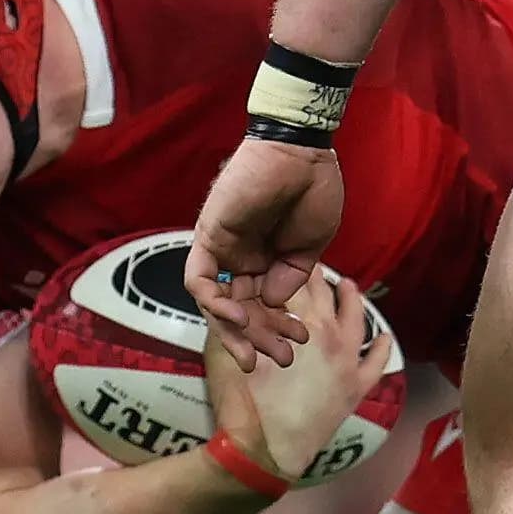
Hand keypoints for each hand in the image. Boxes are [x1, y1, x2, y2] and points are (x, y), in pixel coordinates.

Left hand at [188, 135, 344, 366]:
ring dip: (235, 332)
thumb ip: (290, 278)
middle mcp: (241, 258)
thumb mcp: (310, 247)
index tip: (301, 341)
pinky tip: (240, 318)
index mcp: (267, 260)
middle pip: (239, 311)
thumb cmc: (313, 190)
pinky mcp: (208, 236)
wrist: (302, 152)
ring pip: (216, 304)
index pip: (262, 306)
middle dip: (259, 339)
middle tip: (281, 361)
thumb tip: (271, 305)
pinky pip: (199, 280)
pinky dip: (214, 303)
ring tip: (258, 353)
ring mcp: (223, 249)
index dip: (278, 328)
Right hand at [199, 270, 396, 483]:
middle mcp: (329, 334)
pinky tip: (383, 336)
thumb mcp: (221, 350)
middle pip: (326, 296)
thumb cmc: (242, 401)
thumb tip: (230, 300)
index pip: (295, 282)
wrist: (263, 450)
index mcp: (297, 321)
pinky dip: (382, 346)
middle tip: (313, 266)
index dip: (287, 268)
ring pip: (356, 320)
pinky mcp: (357, 387)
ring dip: (351, 299)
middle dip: (318, 279)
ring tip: (347, 286)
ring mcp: (348, 361)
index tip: (284, 259)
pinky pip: (377, 362)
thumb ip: (230, 320)